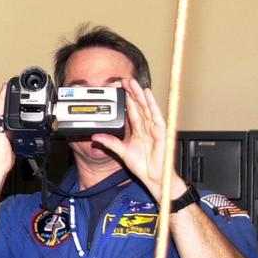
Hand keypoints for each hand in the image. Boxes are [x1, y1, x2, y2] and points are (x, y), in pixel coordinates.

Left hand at [91, 79, 185, 198]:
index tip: (120, 90)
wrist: (154, 176)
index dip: (127, 100)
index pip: (132, 111)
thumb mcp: (122, 152)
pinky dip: (152, 105)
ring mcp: (154, 129)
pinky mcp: (161, 132)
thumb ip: (110, 143)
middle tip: (126, 80)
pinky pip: (156, 116)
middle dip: (133, 93)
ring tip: (134, 84)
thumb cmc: (143, 166)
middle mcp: (146, 127)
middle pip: (139, 106)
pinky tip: (148, 95)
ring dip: (141, 95)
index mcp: (138, 131)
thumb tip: (96, 136)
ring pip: (147, 108)